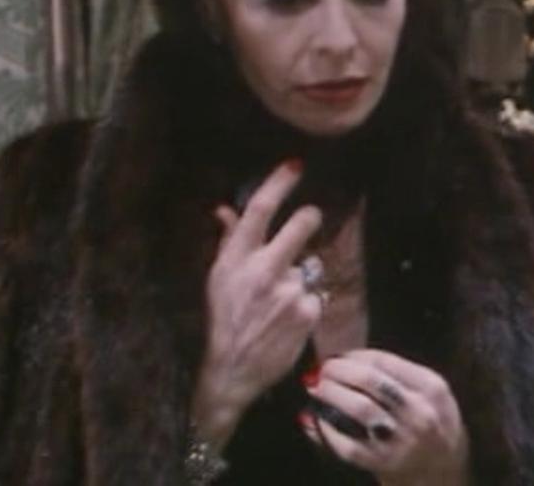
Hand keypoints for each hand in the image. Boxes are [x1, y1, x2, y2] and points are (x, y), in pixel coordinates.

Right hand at [192, 160, 323, 448]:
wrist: (231, 370)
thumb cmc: (222, 319)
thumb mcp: (217, 278)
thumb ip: (228, 241)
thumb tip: (225, 209)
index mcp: (237, 259)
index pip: (260, 209)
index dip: (279, 182)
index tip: (295, 164)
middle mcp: (264, 270)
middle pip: (301, 224)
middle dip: (309, 217)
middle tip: (310, 218)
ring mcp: (289, 291)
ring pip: (309, 266)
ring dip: (300, 278)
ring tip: (279, 303)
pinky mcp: (308, 312)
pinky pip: (315, 294)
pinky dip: (307, 303)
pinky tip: (289, 320)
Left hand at [302, 349, 469, 485]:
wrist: (444, 470)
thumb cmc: (430, 422)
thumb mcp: (428, 392)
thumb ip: (394, 373)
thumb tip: (342, 358)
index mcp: (431, 387)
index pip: (383, 360)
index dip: (352, 355)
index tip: (336, 356)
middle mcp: (420, 412)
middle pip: (369, 380)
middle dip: (338, 371)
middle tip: (321, 371)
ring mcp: (404, 439)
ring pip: (359, 408)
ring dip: (331, 395)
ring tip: (316, 390)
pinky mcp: (386, 463)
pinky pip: (349, 444)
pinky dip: (328, 430)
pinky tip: (317, 421)